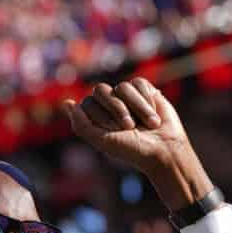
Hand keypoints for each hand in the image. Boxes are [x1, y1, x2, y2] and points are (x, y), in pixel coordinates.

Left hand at [63, 78, 212, 210]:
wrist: (164, 148)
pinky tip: (154, 115)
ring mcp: (125, 96)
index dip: (102, 118)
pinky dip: (147, 100)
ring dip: (137, 108)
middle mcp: (108, 104)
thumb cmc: (132, 149)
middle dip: (117, 109)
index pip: (87, 103)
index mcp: (94, 117)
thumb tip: (67, 103)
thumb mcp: (103, 140)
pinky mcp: (143, 89)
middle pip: (101, 90)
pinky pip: (139, 83)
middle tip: (130, 127)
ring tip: (149, 125)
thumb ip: (81, 125)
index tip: (115, 133)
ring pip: (122, 87)